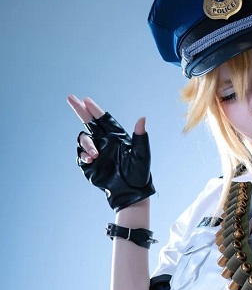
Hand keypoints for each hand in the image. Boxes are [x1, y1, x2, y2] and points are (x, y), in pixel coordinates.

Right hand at [67, 95, 154, 210]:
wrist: (130, 192)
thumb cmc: (139, 173)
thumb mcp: (142, 155)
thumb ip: (141, 137)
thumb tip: (142, 118)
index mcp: (116, 136)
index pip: (103, 119)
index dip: (94, 109)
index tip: (86, 100)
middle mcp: (104, 141)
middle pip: (88, 122)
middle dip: (79, 109)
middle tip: (70, 97)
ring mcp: (96, 152)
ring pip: (83, 138)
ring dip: (87, 143)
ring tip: (95, 154)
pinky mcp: (89, 164)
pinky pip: (80, 154)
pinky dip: (83, 154)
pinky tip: (90, 159)